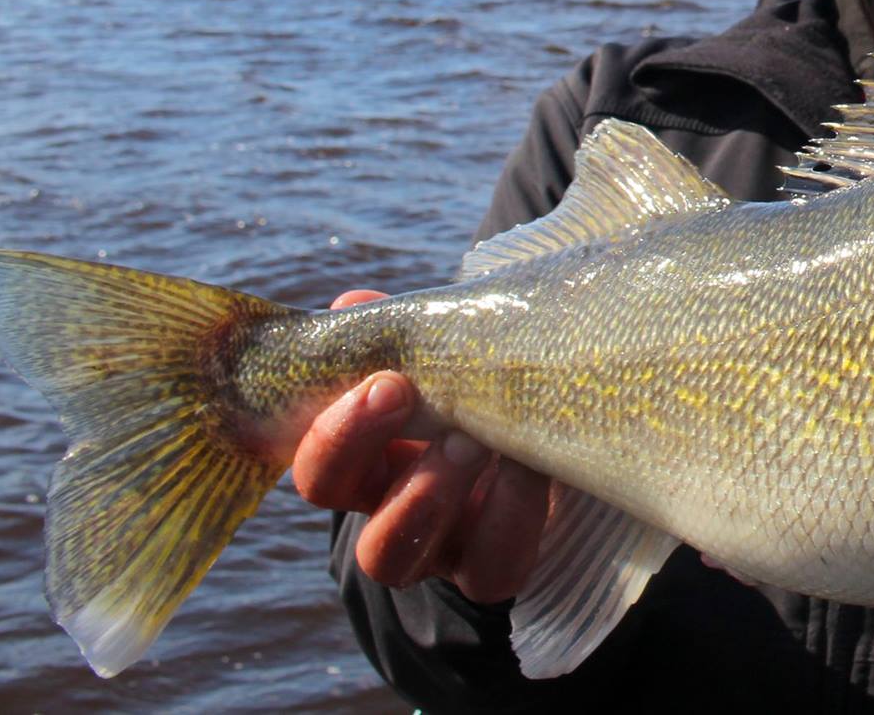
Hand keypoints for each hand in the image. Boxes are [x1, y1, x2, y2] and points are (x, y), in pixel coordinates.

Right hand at [290, 290, 550, 601]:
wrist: (553, 449)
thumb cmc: (480, 396)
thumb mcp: (440, 366)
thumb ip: (402, 340)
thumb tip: (353, 304)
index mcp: (368, 472)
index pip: (321, 472)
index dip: (339, 435)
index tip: (383, 381)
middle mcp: (394, 521)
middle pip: (347, 522)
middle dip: (378, 468)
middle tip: (410, 398)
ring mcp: (443, 554)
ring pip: (401, 557)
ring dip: (431, 493)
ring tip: (474, 439)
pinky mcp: (497, 569)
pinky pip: (494, 565)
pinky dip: (512, 513)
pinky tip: (535, 464)